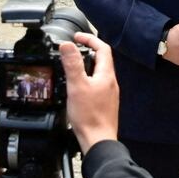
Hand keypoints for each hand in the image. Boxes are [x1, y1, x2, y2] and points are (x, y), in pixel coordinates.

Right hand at [62, 33, 118, 154]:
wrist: (98, 140)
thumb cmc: (90, 117)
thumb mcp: (77, 86)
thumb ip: (72, 64)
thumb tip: (68, 45)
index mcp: (107, 75)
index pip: (103, 48)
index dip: (90, 39)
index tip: (77, 37)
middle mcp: (111, 83)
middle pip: (102, 60)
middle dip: (88, 51)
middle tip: (74, 49)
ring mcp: (109, 94)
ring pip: (99, 73)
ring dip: (87, 66)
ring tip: (73, 67)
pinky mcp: (105, 104)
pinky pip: (97, 85)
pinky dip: (87, 79)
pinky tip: (77, 88)